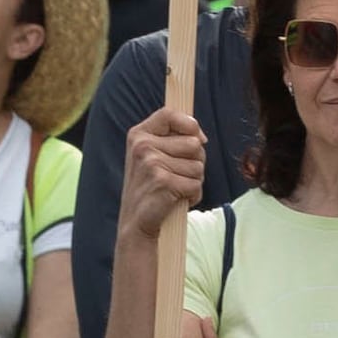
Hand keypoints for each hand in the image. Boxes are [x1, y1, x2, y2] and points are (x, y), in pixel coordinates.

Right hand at [120, 100, 208, 238]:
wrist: (136, 223)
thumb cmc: (152, 187)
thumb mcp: (154, 156)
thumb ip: (174, 139)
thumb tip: (201, 137)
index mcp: (139, 134)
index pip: (169, 114)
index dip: (190, 124)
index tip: (198, 137)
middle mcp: (142, 145)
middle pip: (193, 143)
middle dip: (195, 161)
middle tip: (177, 175)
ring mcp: (151, 163)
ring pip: (198, 166)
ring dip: (193, 181)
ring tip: (174, 188)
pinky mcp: (163, 182)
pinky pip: (196, 185)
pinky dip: (193, 195)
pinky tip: (176, 199)